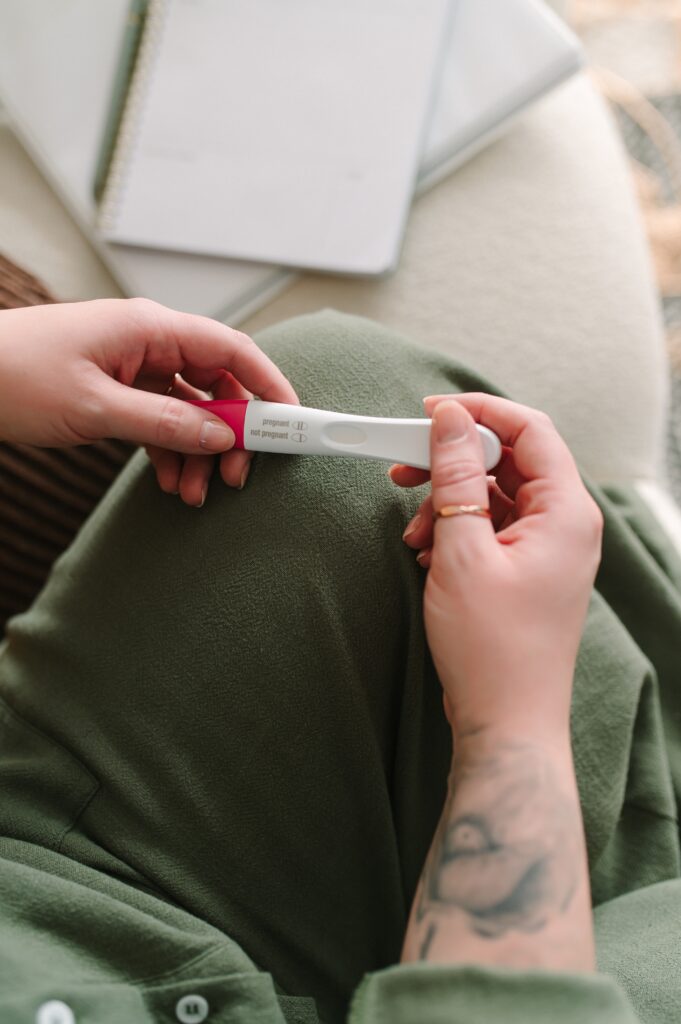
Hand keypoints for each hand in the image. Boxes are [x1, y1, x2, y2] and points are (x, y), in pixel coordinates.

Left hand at [0, 298, 297, 505]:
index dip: (270, 385)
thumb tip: (220, 437)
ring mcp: (134, 368)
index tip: (294, 421)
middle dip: (233, 433)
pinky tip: (170, 481)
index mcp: (149, 329)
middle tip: (235, 475)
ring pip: (191, 410)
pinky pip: (163, 421)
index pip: (232, 350)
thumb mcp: (94, 407)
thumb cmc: (12, 374)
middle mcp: (149, 343)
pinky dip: (172, 452)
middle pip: (218, 385)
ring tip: (193, 492)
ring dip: (200, 452)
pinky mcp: (119, 391)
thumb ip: (163, 422)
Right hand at [391, 394, 602, 741]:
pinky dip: (457, 530)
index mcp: (565, 512)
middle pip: (509, 460)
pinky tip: (428, 552)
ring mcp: (547, 549)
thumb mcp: (462, 553)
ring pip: (495, 495)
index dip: (479, 413)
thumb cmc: (492, 649)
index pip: (530, 429)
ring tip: (416, 532)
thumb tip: (448, 420)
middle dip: (453, 462)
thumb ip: (456, 478)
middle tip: (406, 467)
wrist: (506, 723)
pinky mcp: (527, 570)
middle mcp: (565, 525)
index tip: (430, 412)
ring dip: (449, 501)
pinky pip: (491, 527)